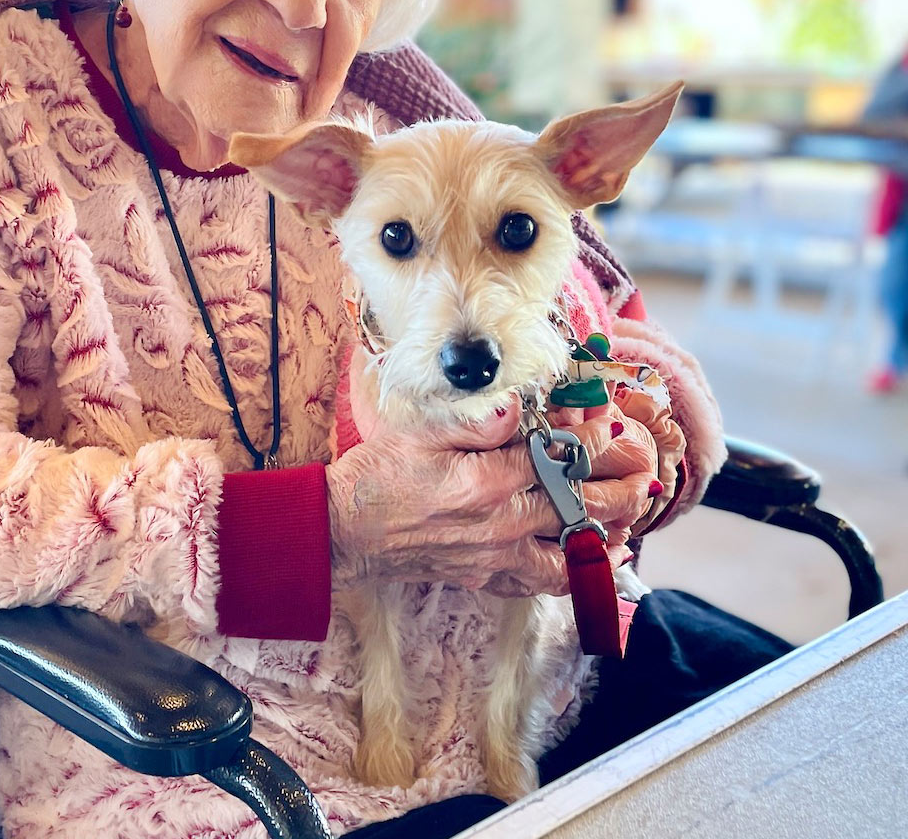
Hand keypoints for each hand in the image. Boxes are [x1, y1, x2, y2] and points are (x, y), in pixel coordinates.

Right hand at [327, 351, 662, 598]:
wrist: (346, 529)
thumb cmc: (379, 475)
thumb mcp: (421, 431)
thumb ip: (476, 421)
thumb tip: (520, 407)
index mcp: (486, 483)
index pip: (557, 463)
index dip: (591, 445)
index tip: (613, 432)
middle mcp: (499, 526)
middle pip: (577, 513)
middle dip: (619, 495)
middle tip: (644, 480)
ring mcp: (494, 558)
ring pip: (568, 559)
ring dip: (605, 543)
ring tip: (629, 526)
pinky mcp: (484, 578)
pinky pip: (538, 584)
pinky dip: (569, 576)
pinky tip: (584, 564)